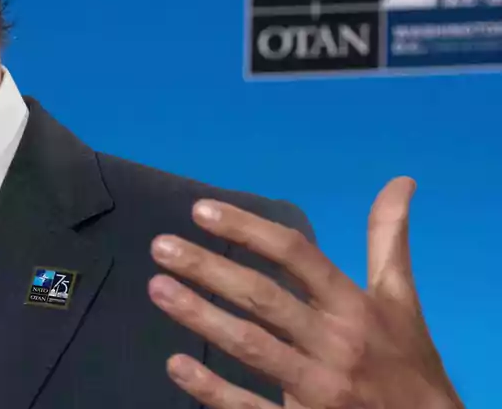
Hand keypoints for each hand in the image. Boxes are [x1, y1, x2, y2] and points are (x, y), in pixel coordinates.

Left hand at [147, 177, 463, 408]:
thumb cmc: (408, 363)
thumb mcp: (401, 300)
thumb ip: (389, 239)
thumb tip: (401, 180)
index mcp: (355, 307)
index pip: (296, 256)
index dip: (248, 229)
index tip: (200, 210)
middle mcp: (336, 343)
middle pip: (264, 298)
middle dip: (209, 269)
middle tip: (161, 247)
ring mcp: (318, 388)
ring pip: (251, 346)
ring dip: (200, 316)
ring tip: (158, 288)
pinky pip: (251, 408)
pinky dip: (212, 389)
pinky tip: (175, 364)